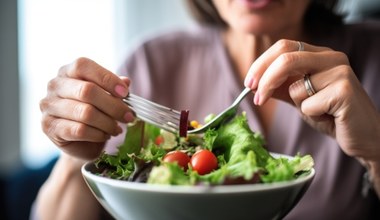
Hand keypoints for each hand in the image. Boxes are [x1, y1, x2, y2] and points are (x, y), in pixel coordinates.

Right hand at [40, 57, 134, 159]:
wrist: (81, 142)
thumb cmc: (95, 113)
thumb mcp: (107, 97)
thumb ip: (114, 88)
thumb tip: (126, 81)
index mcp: (68, 71)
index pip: (83, 66)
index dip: (107, 78)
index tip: (125, 93)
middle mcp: (55, 85)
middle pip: (87, 90)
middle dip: (113, 105)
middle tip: (129, 116)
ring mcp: (49, 106)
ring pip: (85, 113)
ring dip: (108, 123)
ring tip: (117, 128)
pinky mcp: (50, 127)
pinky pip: (79, 130)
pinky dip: (98, 134)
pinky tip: (105, 135)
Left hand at [244, 40, 379, 161]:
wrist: (364, 137)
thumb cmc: (331, 116)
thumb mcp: (300, 99)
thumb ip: (281, 88)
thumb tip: (255, 83)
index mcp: (320, 55)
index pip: (283, 46)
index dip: (261, 64)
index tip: (249, 83)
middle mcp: (332, 57)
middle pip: (285, 58)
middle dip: (265, 80)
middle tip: (256, 98)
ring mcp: (340, 72)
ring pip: (295, 86)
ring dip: (298, 105)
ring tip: (318, 111)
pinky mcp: (344, 91)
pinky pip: (308, 104)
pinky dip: (311, 115)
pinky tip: (329, 117)